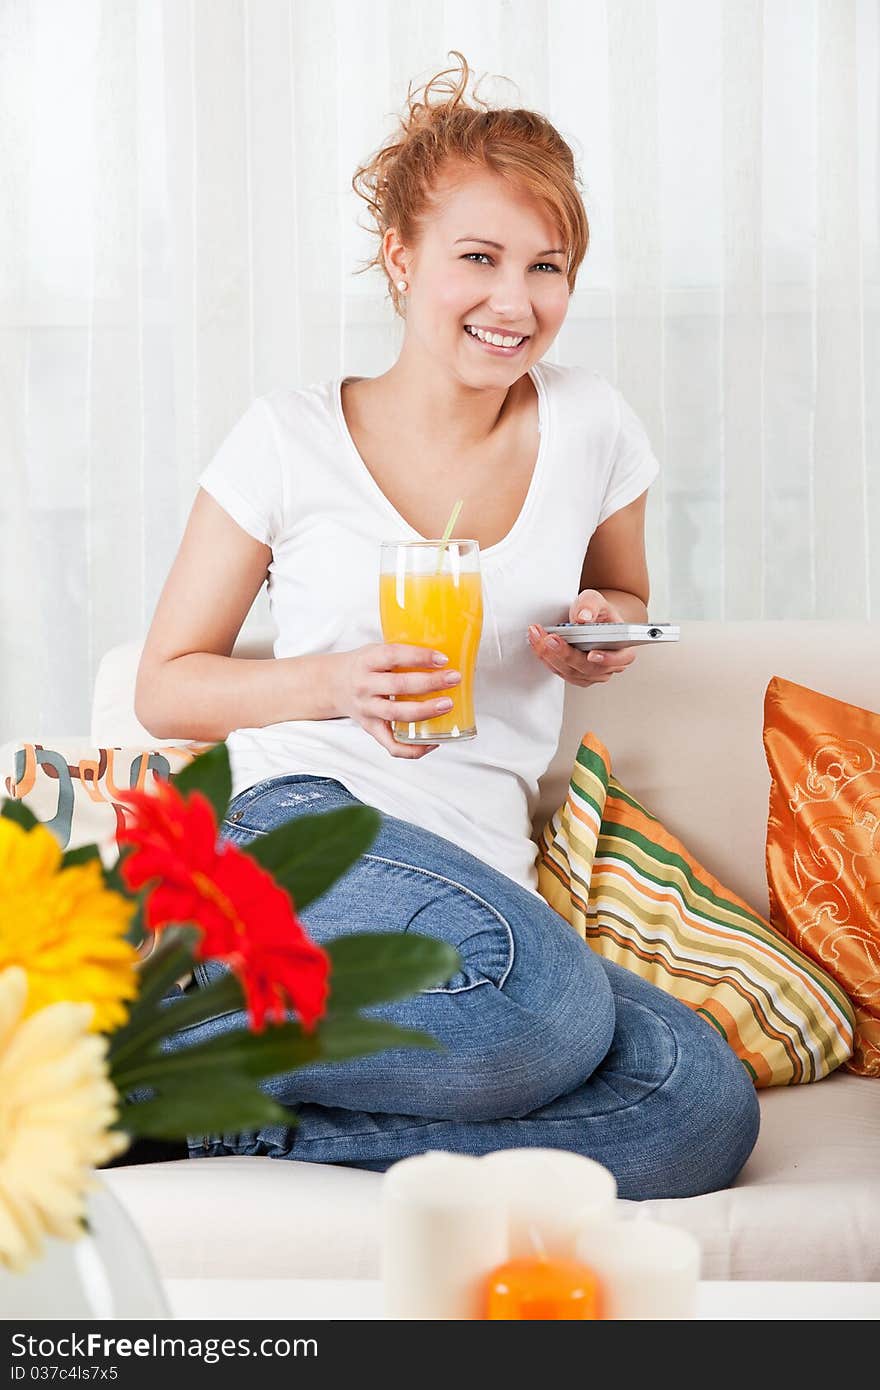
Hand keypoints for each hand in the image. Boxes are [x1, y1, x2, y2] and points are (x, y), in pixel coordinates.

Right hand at [330, 643, 460, 758]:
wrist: (333, 685)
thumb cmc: (363, 666)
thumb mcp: (376, 650)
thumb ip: (401, 653)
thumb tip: (445, 655)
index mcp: (367, 661)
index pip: (393, 656)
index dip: (419, 657)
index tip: (442, 659)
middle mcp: (364, 685)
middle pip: (398, 686)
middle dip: (430, 683)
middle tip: (453, 679)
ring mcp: (367, 709)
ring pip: (396, 714)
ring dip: (425, 711)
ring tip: (447, 705)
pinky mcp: (371, 729)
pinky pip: (391, 745)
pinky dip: (413, 748)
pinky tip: (432, 741)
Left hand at [527, 588, 637, 687]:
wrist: (589, 619)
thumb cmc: (597, 612)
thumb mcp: (595, 600)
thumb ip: (590, 605)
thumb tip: (582, 617)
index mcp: (623, 649)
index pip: (620, 659)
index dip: (606, 659)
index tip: (591, 654)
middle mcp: (608, 666)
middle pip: (587, 668)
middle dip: (565, 653)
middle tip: (550, 639)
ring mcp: (591, 673)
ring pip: (570, 672)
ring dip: (550, 655)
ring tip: (538, 636)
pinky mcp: (574, 675)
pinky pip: (559, 671)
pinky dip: (546, 658)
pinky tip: (537, 643)